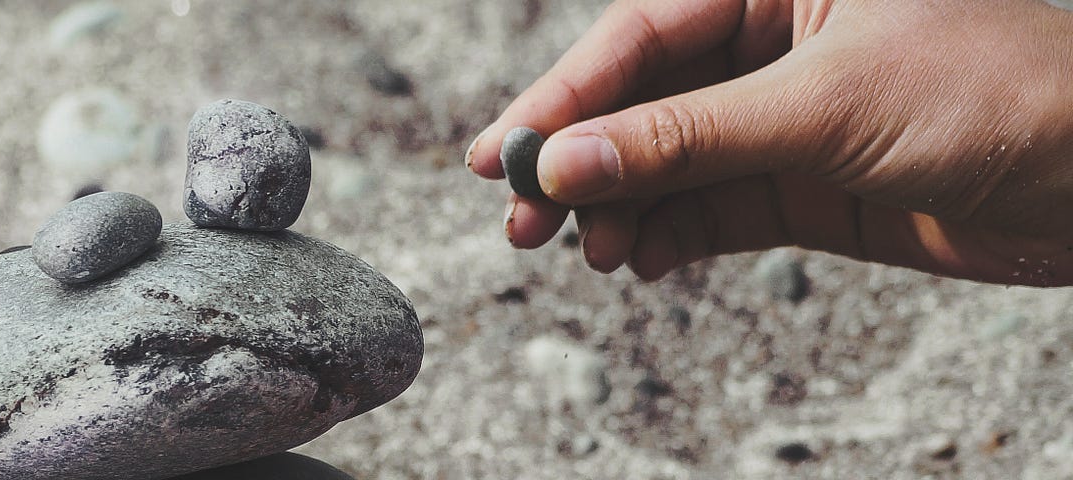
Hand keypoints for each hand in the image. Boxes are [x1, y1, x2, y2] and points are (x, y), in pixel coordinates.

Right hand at [467, 0, 1072, 284]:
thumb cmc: (991, 95)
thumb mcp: (823, 108)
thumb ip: (689, 138)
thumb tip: (568, 164)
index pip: (642, 35)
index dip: (564, 95)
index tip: (500, 152)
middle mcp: (771, 43)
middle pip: (640, 100)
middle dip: (579, 161)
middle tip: (520, 217)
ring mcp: (782, 118)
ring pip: (666, 162)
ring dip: (616, 209)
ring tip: (583, 252)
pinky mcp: (802, 185)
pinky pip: (707, 209)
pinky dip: (666, 238)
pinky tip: (635, 261)